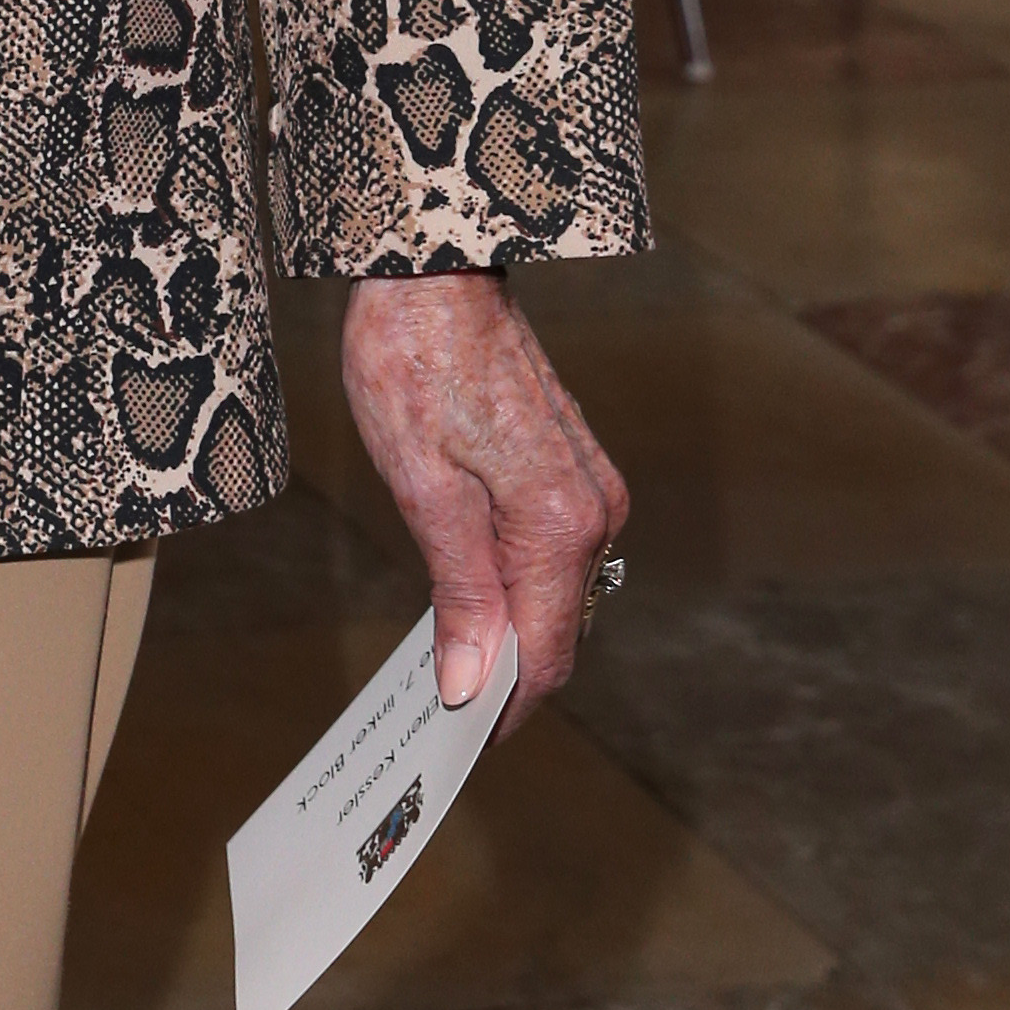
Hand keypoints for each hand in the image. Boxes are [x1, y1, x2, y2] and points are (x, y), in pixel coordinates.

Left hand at [338, 268, 630, 727]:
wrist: (434, 269)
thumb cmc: (415, 363)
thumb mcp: (421, 486)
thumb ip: (460, 590)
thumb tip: (477, 681)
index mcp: (560, 525)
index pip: (546, 652)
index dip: (505, 706)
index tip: (458, 740)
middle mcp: (595, 512)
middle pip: (556, 629)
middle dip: (505, 673)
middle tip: (436, 706)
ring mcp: (590, 488)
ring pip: (554, 593)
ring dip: (508, 630)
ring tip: (443, 657)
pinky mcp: (571, 467)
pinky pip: (550, 554)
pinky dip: (514, 585)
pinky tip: (466, 594)